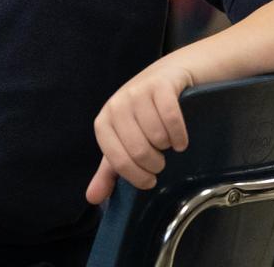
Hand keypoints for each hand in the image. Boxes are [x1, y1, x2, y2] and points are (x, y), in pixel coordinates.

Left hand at [86, 57, 193, 203]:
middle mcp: (118, 104)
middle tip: (162, 158)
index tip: (149, 180)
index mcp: (104, 121)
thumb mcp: (125, 140)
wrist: (173, 74)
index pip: (117, 161)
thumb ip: (110, 170)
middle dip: (156, 164)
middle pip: (139, 151)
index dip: (137, 177)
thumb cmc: (147, 112)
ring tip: (169, 140)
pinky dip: (180, 135)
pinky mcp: (162, 84)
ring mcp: (139, 91)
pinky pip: (172, 119)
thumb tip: (92, 199)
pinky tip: (181, 138)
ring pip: (157, 136)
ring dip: (169, 145)